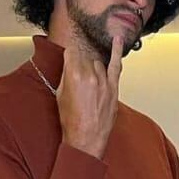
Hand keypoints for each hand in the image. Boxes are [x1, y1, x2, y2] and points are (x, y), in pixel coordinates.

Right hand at [58, 36, 122, 159]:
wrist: (86, 140)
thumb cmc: (72, 122)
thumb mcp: (60, 95)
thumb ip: (66, 76)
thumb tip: (70, 67)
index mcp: (74, 75)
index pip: (71, 53)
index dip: (69, 58)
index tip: (68, 60)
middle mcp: (90, 75)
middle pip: (85, 59)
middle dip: (80, 66)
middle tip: (77, 81)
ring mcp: (104, 82)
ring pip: (97, 63)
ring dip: (92, 69)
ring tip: (88, 85)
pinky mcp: (113, 89)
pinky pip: (116, 65)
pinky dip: (116, 51)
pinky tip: (117, 39)